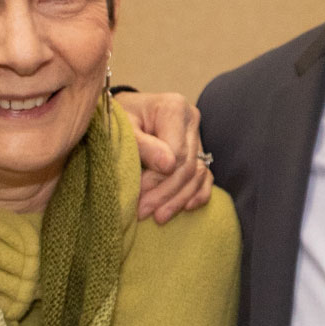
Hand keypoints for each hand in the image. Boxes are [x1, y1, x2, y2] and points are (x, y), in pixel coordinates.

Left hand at [115, 91, 210, 224]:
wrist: (123, 113)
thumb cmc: (119, 117)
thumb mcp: (123, 126)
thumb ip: (143, 144)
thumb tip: (167, 166)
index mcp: (174, 108)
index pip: (176, 151)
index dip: (158, 177)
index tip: (138, 194)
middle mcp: (191, 120)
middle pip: (187, 165)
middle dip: (166, 193)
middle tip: (143, 212)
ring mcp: (197, 136)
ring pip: (198, 173)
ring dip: (179, 198)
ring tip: (159, 217)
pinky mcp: (198, 151)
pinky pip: (205, 176)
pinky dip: (198, 194)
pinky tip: (186, 208)